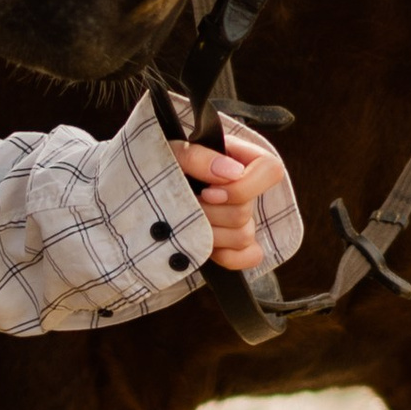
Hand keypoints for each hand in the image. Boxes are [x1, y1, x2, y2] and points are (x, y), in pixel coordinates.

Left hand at [169, 118, 289, 275]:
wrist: (140, 193)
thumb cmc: (158, 167)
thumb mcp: (170, 152)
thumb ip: (198, 156)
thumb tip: (231, 172)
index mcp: (240, 159)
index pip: (270, 171)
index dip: (241, 188)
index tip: (207, 192)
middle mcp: (247, 190)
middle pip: (245, 211)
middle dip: (209, 213)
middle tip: (187, 206)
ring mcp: (245, 219)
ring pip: (243, 235)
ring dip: (208, 233)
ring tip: (187, 222)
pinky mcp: (239, 245)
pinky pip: (250, 257)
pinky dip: (226, 256)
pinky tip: (204, 245)